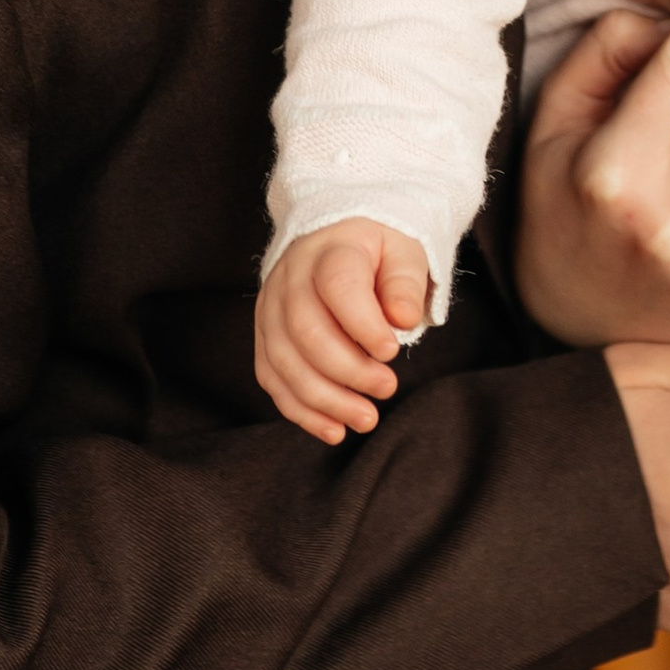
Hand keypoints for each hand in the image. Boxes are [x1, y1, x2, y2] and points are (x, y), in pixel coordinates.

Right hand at [255, 219, 432, 445]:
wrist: (333, 241)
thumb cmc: (375, 252)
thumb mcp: (402, 252)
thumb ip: (404, 283)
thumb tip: (404, 318)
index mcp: (330, 251)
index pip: (337, 285)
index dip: (363, 323)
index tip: (391, 350)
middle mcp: (290, 278)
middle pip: (305, 330)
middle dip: (348, 370)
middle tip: (387, 388)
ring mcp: (270, 309)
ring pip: (284, 362)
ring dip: (325, 400)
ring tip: (366, 418)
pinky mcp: (265, 337)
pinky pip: (272, 379)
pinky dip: (301, 411)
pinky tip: (333, 429)